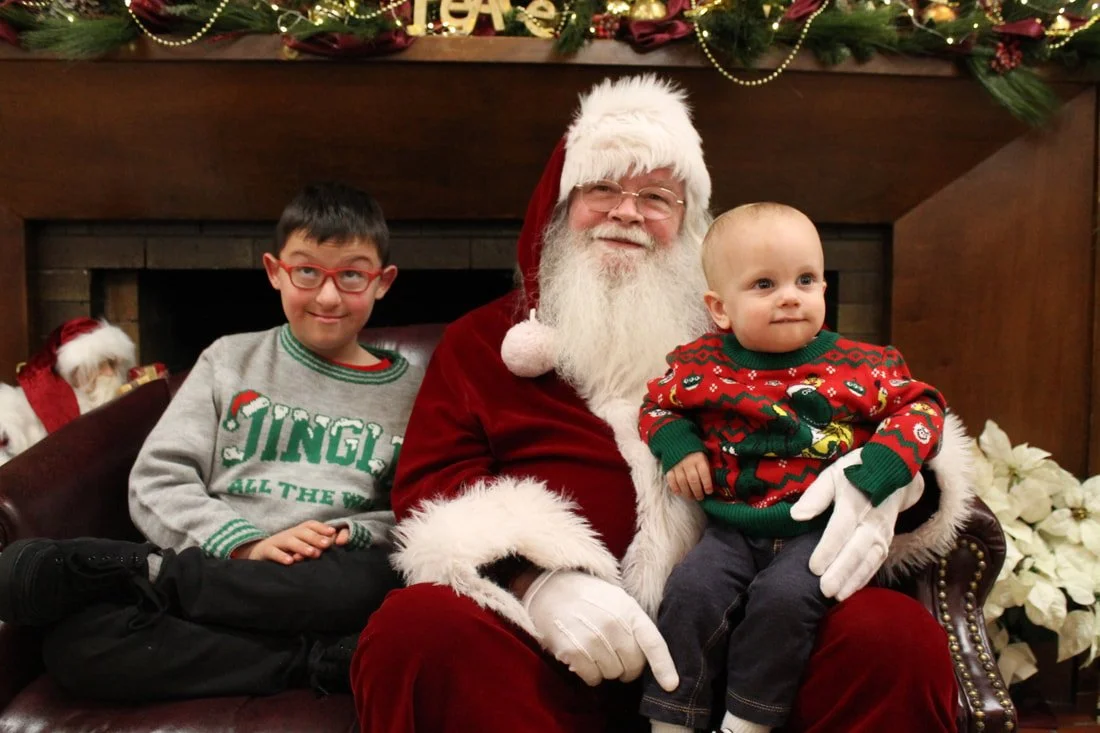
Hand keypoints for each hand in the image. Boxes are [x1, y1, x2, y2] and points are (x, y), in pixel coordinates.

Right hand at [233, 520, 337, 563]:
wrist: (258, 552)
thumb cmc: (286, 550)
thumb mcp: (300, 545)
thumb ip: (316, 545)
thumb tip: (335, 545)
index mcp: (298, 531)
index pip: (311, 525)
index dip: (322, 528)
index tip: (333, 533)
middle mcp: (289, 534)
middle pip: (303, 533)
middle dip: (316, 538)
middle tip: (327, 544)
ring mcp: (277, 541)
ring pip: (290, 542)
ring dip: (302, 546)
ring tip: (312, 553)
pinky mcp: (265, 551)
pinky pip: (273, 552)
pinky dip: (282, 557)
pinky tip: (290, 562)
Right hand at [523, 570, 678, 691]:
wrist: (550, 588)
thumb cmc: (589, 597)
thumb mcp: (618, 600)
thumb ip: (635, 624)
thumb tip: (651, 657)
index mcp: (628, 609)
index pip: (653, 642)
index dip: (664, 666)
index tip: (671, 685)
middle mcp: (613, 624)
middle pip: (633, 665)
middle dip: (627, 667)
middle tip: (614, 654)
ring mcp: (592, 638)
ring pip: (613, 674)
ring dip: (606, 669)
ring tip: (595, 649)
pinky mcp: (573, 651)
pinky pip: (593, 678)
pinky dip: (590, 674)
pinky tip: (583, 656)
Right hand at [666, 453, 712, 500]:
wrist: (677, 442)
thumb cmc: (694, 452)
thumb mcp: (703, 456)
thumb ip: (706, 467)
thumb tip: (713, 482)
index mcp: (699, 458)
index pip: (704, 473)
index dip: (707, 484)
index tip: (709, 492)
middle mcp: (688, 461)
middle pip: (693, 479)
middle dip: (697, 491)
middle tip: (700, 498)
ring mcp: (677, 465)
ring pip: (682, 481)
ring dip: (687, 492)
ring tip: (691, 497)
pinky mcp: (669, 467)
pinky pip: (671, 480)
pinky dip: (675, 488)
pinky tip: (679, 493)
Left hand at [789, 449, 923, 599]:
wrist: (894, 471)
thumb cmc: (856, 473)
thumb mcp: (833, 474)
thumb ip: (815, 495)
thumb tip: (796, 515)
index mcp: (856, 500)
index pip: (841, 528)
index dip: (828, 549)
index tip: (814, 567)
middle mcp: (872, 520)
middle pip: (857, 549)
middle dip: (841, 571)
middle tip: (824, 590)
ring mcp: (882, 532)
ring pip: (869, 560)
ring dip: (853, 579)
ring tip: (836, 596)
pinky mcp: (887, 541)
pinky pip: (876, 563)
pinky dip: (864, 578)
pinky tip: (850, 591)